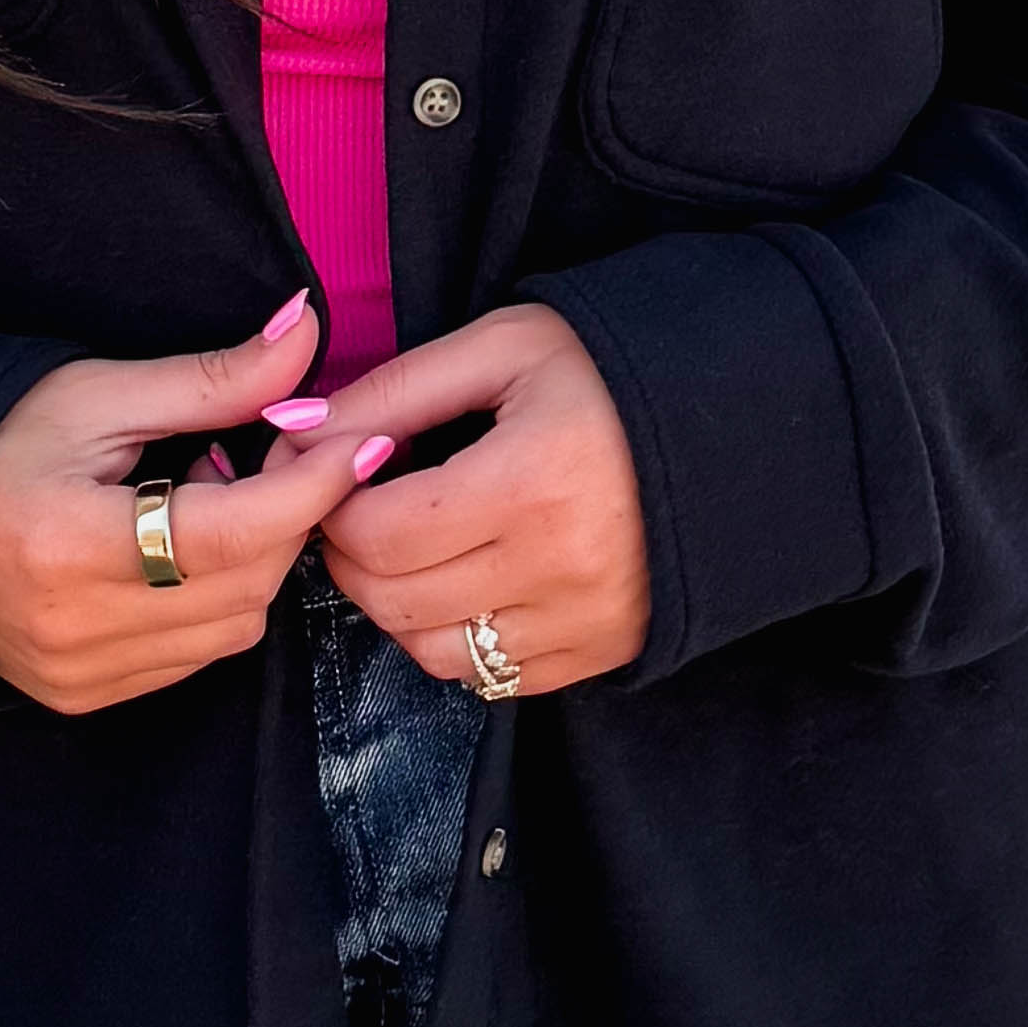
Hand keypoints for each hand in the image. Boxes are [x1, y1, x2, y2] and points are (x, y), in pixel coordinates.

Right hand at [0, 290, 402, 713]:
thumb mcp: (96, 396)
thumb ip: (211, 380)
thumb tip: (307, 331)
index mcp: (68, 542)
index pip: (229, 531)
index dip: (308, 487)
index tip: (360, 443)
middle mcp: (74, 625)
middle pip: (245, 582)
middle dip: (286, 514)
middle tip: (283, 450)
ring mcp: (79, 673)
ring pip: (234, 627)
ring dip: (254, 560)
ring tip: (211, 496)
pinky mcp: (85, 697)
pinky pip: (197, 655)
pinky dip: (215, 601)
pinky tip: (181, 551)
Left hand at [299, 305, 649, 695]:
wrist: (734, 427)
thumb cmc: (605, 375)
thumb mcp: (502, 349)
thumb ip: (393, 391)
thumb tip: (293, 432)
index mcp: (532, 483)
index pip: (377, 535)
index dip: (333, 508)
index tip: (342, 475)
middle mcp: (561, 568)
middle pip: (395, 601)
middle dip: (353, 558)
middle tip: (363, 510)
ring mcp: (585, 622)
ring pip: (434, 653)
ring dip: (400, 607)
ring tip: (415, 548)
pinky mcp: (603, 653)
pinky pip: (490, 678)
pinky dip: (458, 640)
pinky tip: (469, 582)